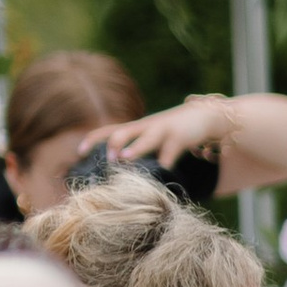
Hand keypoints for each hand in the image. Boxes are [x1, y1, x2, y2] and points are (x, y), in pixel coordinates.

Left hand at [105, 92, 236, 170]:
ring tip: (124, 159)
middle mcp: (146, 127)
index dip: (92, 140)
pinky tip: (164, 171)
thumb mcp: (154, 136)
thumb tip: (122, 167)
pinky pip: (171, 152)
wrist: (206, 115)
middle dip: (112, 145)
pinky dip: (166, 163)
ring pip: (145, 138)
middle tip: (108, 161)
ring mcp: (162, 131)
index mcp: (137, 128)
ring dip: (134, 149)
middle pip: (122, 132)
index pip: (109, 130)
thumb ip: (140, 148)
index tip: (79, 152)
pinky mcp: (180, 137)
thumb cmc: (176, 130)